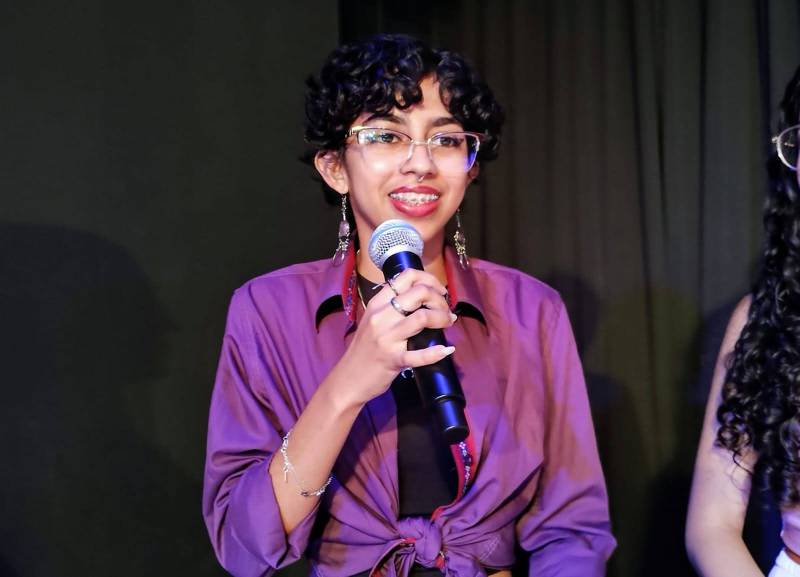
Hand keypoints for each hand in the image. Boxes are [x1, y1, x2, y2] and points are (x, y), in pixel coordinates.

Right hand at [330, 268, 456, 406]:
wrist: (348, 379)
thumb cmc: (364, 349)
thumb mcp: (373, 320)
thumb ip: (392, 307)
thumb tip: (423, 297)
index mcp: (377, 303)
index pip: (406, 276)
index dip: (429, 279)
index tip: (439, 291)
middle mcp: (381, 316)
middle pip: (419, 293)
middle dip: (440, 299)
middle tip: (446, 310)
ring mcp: (387, 338)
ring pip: (422, 317)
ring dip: (442, 318)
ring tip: (448, 323)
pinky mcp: (393, 360)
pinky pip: (419, 355)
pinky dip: (436, 352)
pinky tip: (447, 350)